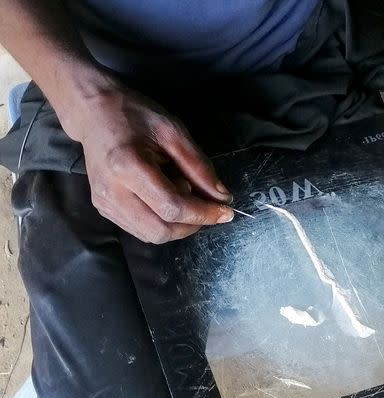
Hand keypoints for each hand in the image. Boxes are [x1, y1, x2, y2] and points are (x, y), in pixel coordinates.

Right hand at [65, 79, 233, 243]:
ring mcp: (104, 203)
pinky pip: (140, 229)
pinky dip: (163, 222)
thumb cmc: (133, 115)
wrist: (93, 113)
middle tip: (207, 205)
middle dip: (192, 225)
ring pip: (151, 235)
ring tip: (182, 194)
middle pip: (161, 230)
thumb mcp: (173, 132)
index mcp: (127, 166)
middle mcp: (111, 191)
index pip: (172, 207)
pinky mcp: (103, 209)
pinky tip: (166, 199)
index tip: (226, 211)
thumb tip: (222, 197)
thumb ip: (199, 166)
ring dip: (178, 225)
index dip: (204, 214)